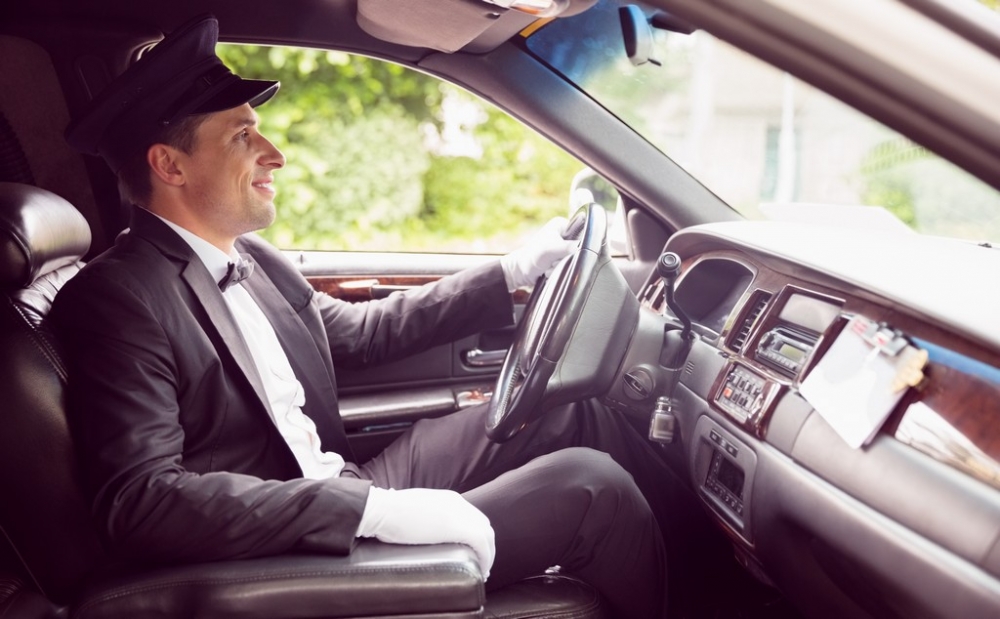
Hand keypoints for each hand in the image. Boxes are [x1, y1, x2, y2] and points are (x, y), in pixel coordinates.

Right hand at [356, 487, 495, 579]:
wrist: (382, 509)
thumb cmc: (388, 512)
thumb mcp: (413, 508)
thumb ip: (423, 514)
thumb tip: (415, 523)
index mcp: (448, 498)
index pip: (472, 516)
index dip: (476, 533)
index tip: (473, 549)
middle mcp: (459, 503)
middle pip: (483, 524)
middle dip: (486, 544)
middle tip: (481, 562)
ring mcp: (460, 514)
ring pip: (487, 535)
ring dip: (488, 553)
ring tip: (483, 570)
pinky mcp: (459, 528)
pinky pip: (482, 545)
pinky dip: (486, 557)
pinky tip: (482, 570)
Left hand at [500, 217, 576, 291]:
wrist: (519, 272)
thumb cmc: (532, 257)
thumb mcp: (552, 249)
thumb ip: (570, 247)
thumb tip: (585, 248)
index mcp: (562, 224)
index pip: (582, 233)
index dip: (576, 246)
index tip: (563, 252)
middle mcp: (562, 233)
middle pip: (577, 249)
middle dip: (565, 259)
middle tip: (552, 261)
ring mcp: (560, 246)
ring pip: (572, 259)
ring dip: (560, 266)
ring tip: (548, 265)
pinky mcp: (558, 257)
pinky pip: (567, 265)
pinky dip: (558, 269)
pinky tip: (548, 269)